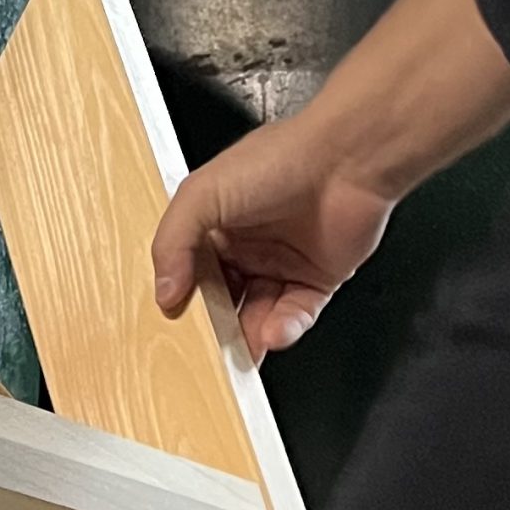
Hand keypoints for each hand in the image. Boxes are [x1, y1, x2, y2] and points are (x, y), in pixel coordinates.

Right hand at [150, 112, 394, 358]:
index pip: (189, 270)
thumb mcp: (203, 193)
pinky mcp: (318, 279)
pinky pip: (297, 315)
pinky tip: (275, 331)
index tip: (174, 320)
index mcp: (215, 222)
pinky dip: (285, 328)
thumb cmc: (279, 159)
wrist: (346, 161)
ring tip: (241, 350)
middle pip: (223, 298)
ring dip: (250, 336)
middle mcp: (248, 244)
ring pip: (259, 313)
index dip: (181, 295)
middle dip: (215, 326)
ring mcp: (283, 263)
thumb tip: (163, 290)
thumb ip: (174, 240)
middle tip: (206, 350)